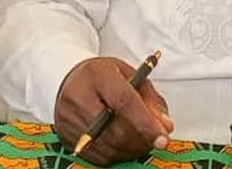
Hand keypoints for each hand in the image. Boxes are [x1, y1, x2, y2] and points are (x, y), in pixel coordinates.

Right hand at [54, 57, 173, 166]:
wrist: (70, 81)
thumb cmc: (104, 77)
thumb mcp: (132, 75)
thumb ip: (150, 100)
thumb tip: (165, 126)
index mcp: (97, 75)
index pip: (124, 102)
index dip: (146, 122)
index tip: (163, 137)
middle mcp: (78, 97)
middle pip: (116, 130)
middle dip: (142, 139)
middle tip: (156, 139)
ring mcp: (69, 120)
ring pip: (109, 147)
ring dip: (132, 149)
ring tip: (142, 140)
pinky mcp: (66, 137)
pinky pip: (98, 156)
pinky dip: (117, 154)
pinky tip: (124, 143)